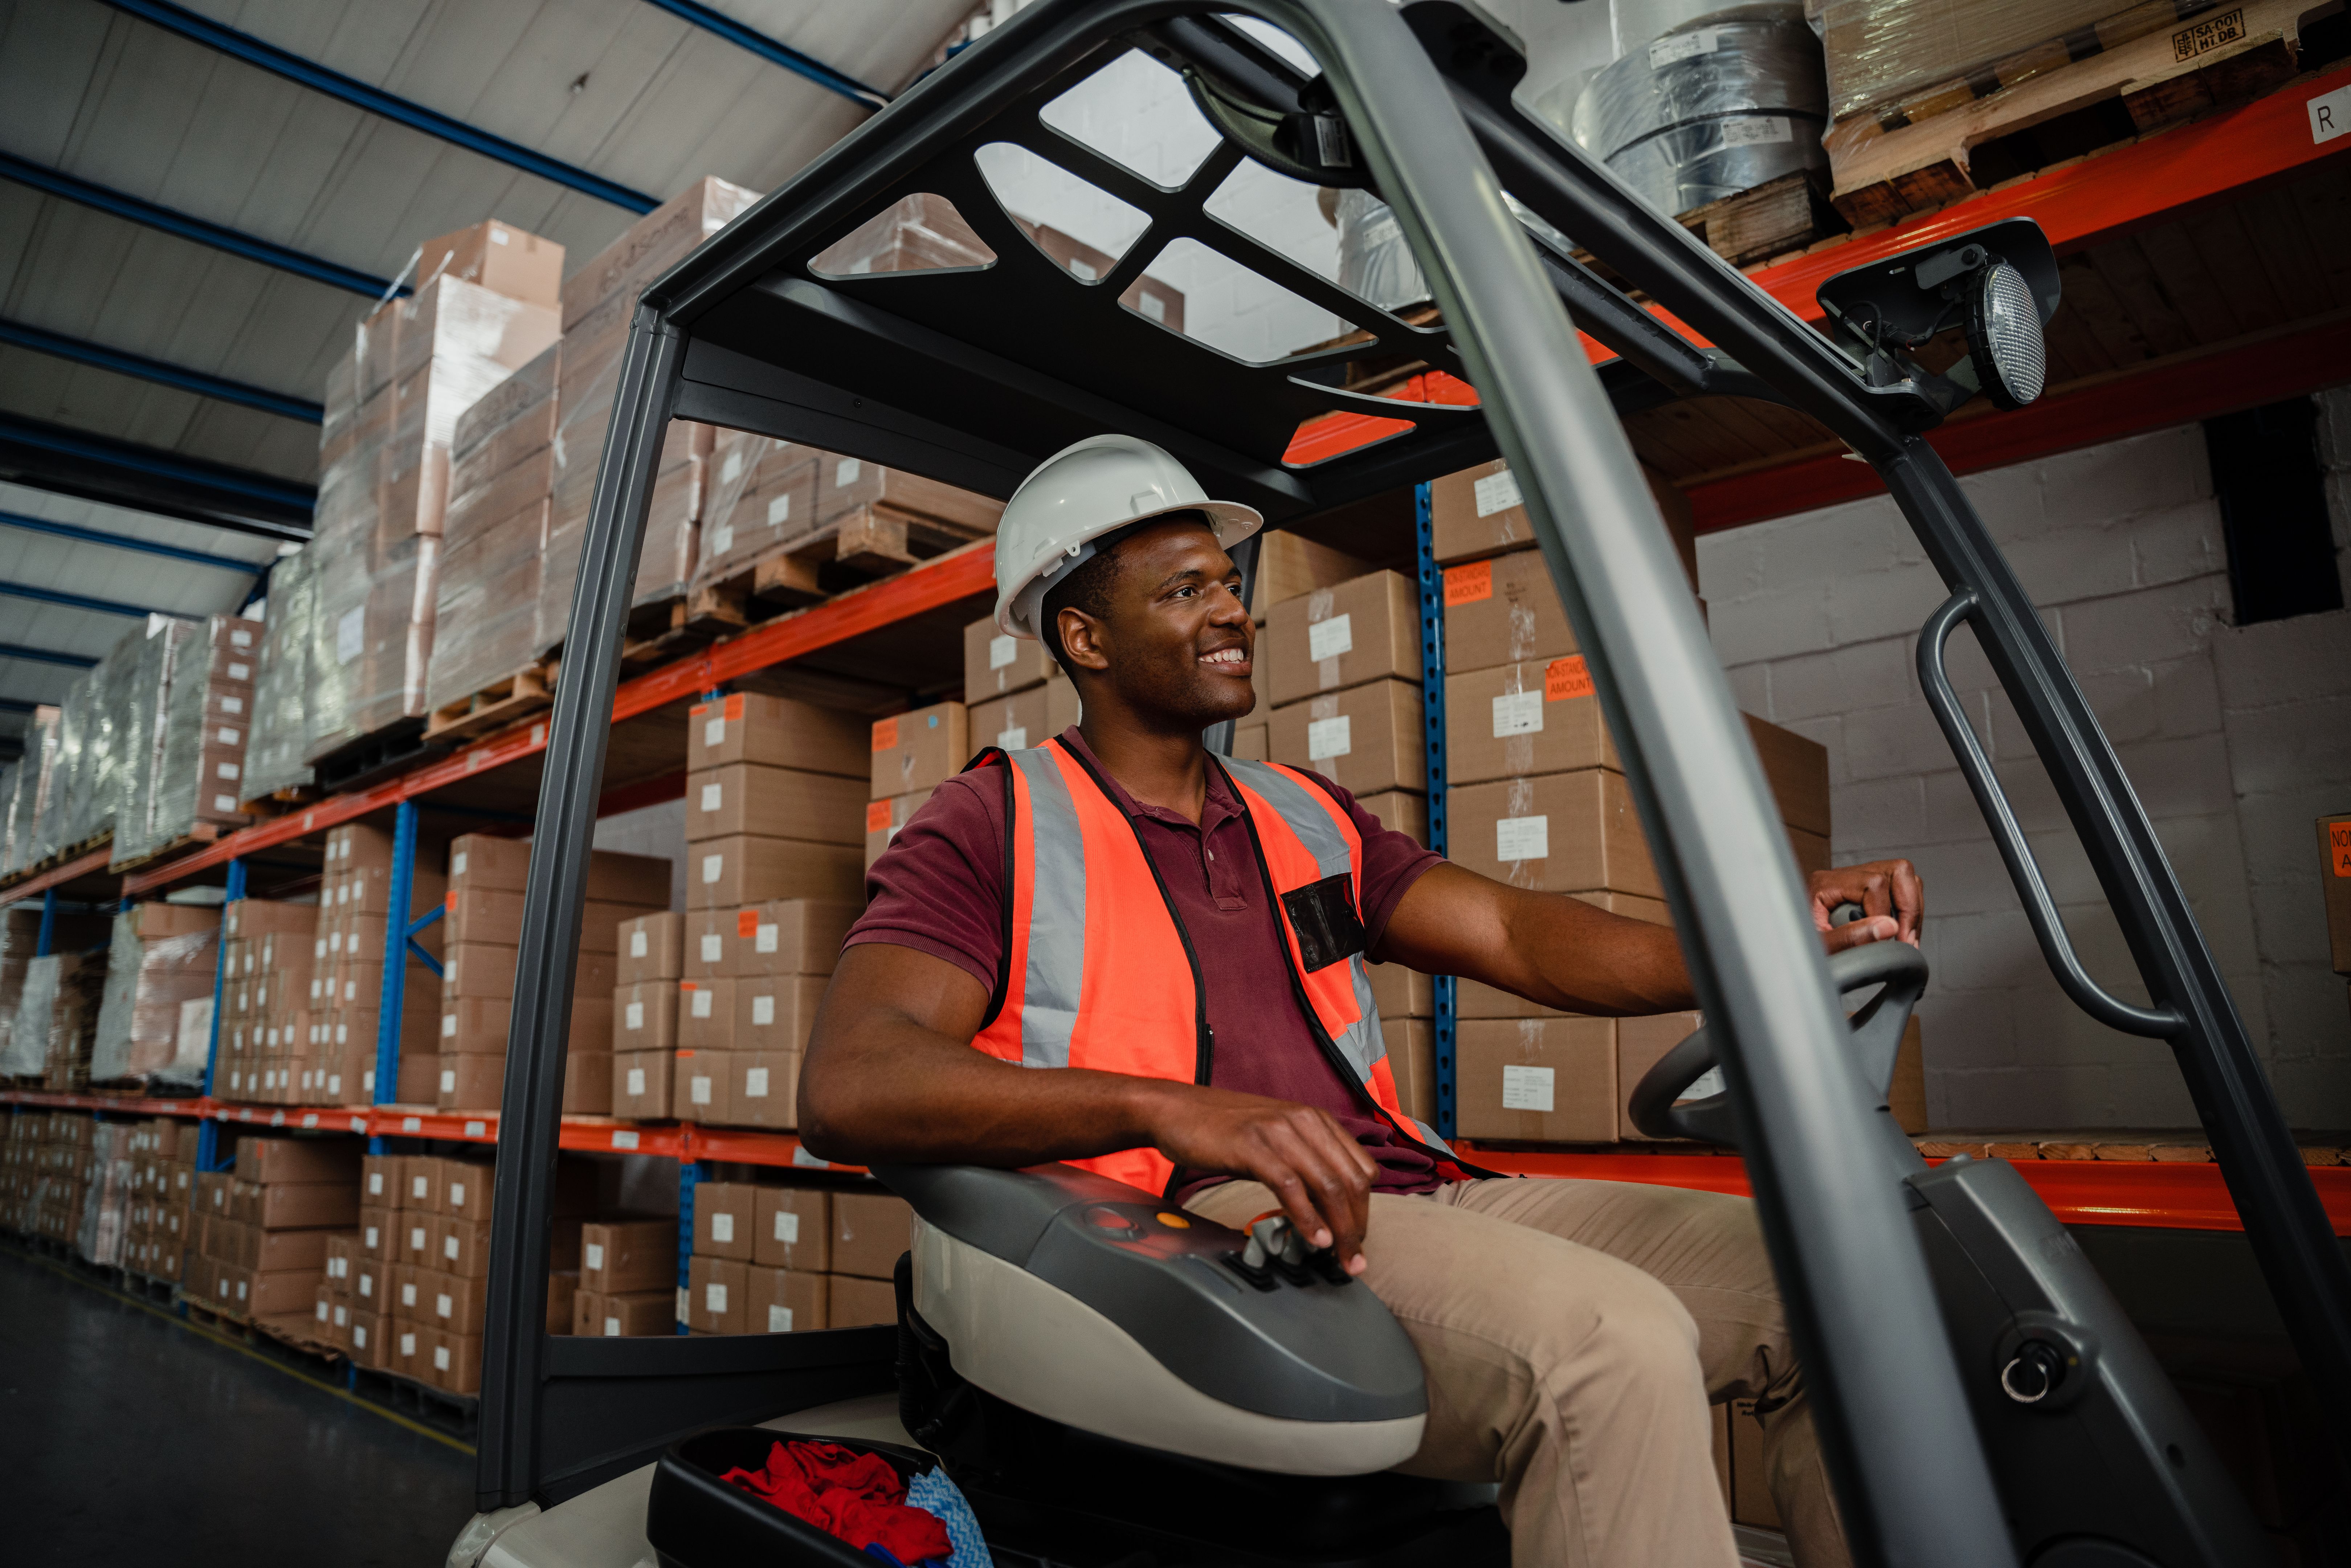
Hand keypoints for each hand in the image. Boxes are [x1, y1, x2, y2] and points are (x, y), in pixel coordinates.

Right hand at [1138, 1084, 1377, 1275]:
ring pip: (1327, 1185)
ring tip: (1338, 1257)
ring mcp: (1279, 1131)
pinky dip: (1307, 1218)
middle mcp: (1304, 1121)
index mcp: (1316, 1119)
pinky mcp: (1253, 1146)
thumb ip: (1305, 1162)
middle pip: (1351, 1181)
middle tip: (1354, 1259)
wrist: (1176, 1110)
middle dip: (1357, 1226)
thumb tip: (1330, 1207)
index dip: (1365, 1209)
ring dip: (1339, 1229)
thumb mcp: (1276, 1139)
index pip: (1362, 1168)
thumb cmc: (1224, 1129)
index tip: (1357, 1239)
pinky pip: (1291, 1187)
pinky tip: (1313, 1239)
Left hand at [1810, 858, 1923, 952]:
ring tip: (1905, 939)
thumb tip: (1889, 927)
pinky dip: (1908, 911)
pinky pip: (1900, 889)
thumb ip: (1850, 937)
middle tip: (1906, 939)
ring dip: (1912, 909)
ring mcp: (1857, 879)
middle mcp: (1842, 875)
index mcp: (1825, 883)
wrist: (1792, 949)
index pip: (1874, 884)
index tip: (1889, 940)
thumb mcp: (1821, 947)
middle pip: (1896, 871)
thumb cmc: (1801, 946)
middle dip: (1909, 908)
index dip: (1886, 913)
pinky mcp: (1866, 889)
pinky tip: (1899, 934)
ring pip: (1903, 877)